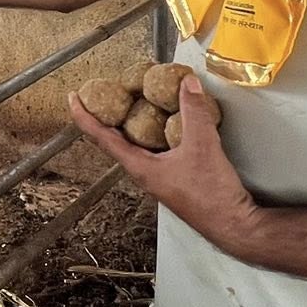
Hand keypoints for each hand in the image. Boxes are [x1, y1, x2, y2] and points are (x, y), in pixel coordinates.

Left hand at [68, 74, 262, 255]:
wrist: (233, 224)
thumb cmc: (211, 195)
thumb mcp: (203, 146)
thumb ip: (195, 112)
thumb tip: (186, 82)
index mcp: (139, 167)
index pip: (102, 138)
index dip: (84, 117)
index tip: (72, 98)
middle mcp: (143, 172)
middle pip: (115, 139)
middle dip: (107, 115)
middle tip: (104, 92)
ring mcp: (158, 176)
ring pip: (136, 144)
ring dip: (131, 122)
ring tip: (132, 100)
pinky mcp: (174, 177)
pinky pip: (154, 149)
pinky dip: (153, 131)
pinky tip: (166, 121)